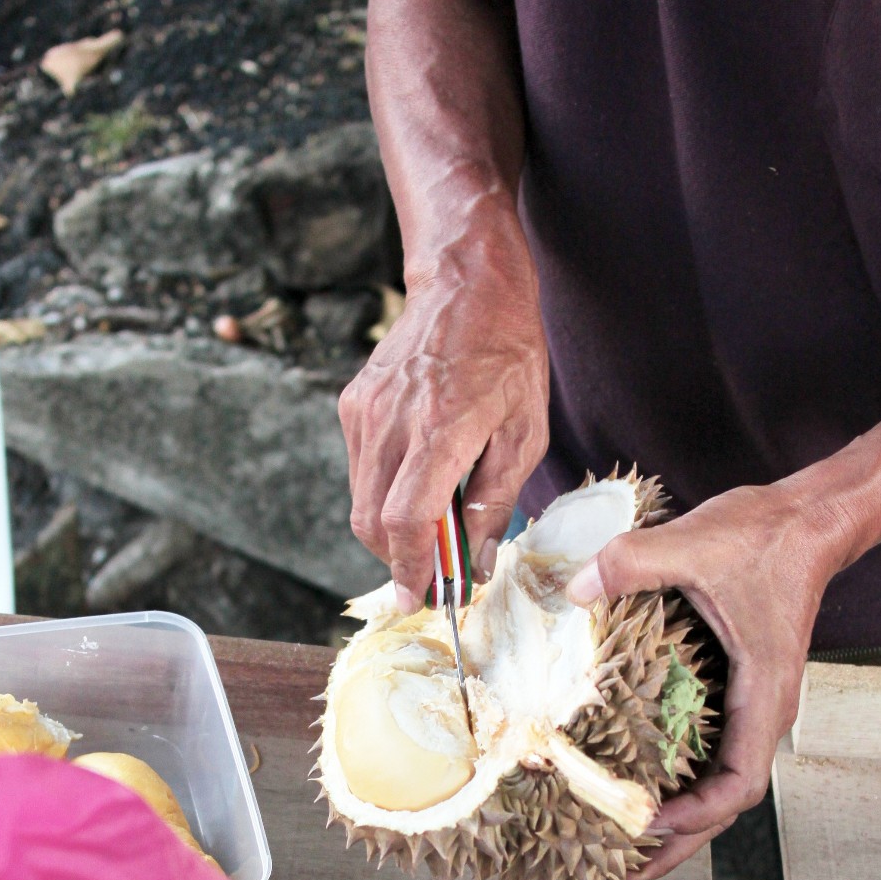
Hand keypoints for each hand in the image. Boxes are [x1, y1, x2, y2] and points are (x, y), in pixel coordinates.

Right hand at [339, 214, 549, 607]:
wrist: (465, 281)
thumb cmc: (507, 351)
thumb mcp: (526, 430)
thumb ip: (497, 499)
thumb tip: (478, 561)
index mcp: (441, 428)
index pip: (406, 519)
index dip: (409, 568)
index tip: (418, 598)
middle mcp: (393, 421)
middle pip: (373, 520)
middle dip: (398, 559)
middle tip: (429, 577)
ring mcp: (366, 411)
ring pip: (361, 500)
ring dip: (390, 529)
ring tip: (429, 531)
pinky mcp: (354, 404)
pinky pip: (360, 469)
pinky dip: (383, 492)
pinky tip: (417, 482)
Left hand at [567, 484, 852, 877]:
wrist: (808, 519)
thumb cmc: (768, 537)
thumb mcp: (695, 543)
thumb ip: (631, 563)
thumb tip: (571, 587)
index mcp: (763, 694)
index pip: (739, 785)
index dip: (693, 817)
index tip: (645, 825)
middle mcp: (760, 711)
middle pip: (721, 805)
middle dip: (674, 843)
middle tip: (619, 874)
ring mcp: (748, 704)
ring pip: (713, 782)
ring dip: (672, 818)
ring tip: (619, 847)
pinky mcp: (733, 689)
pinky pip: (704, 749)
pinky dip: (672, 775)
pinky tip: (632, 779)